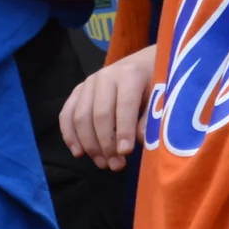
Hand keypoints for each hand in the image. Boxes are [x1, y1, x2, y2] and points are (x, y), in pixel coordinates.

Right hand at [60, 47, 156, 170]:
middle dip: (106, 144)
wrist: (143, 62)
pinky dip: (70, 135)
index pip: (124, 105)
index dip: (124, 130)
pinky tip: (78, 153)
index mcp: (130, 75)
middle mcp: (105, 76)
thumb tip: (140, 140)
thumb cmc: (155, 83)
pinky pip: (67, 114)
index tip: (126, 153)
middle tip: (116, 166)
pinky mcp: (78, 90)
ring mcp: (89, 83)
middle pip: (100, 114)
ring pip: (81, 117)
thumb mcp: (160, 96)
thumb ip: (151, 117)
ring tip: (103, 164)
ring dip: (90, 145)